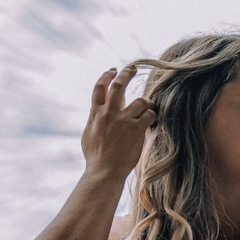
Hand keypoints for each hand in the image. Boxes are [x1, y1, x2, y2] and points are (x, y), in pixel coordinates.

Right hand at [81, 64, 156, 179]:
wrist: (104, 172)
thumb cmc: (95, 157)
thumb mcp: (88, 135)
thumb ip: (93, 120)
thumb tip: (95, 111)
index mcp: (96, 113)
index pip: (99, 87)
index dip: (106, 75)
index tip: (113, 70)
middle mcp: (109, 113)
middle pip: (119, 85)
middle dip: (127, 73)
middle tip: (134, 67)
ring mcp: (123, 121)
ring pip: (140, 100)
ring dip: (146, 101)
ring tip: (148, 105)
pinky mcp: (136, 129)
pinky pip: (149, 114)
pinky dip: (152, 115)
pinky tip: (151, 120)